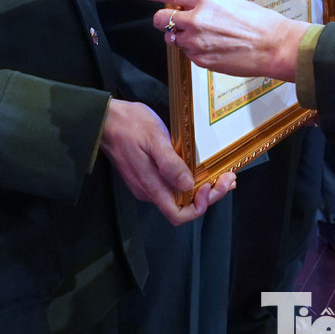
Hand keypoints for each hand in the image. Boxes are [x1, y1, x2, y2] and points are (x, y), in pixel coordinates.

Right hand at [99, 99, 233, 223]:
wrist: (105, 119)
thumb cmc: (130, 124)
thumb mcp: (154, 139)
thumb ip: (170, 164)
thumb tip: (188, 186)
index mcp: (150, 186)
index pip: (179, 215)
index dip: (200, 206)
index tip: (212, 185)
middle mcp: (149, 191)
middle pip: (183, 207)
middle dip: (209, 196)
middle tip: (229, 178)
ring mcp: (148, 184)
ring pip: (179, 197)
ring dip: (203, 189)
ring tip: (223, 174)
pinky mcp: (148, 175)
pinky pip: (172, 186)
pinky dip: (191, 181)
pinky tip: (202, 170)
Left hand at [138, 0, 306, 80]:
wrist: (273, 46)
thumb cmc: (258, 22)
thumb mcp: (230, 4)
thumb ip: (207, 6)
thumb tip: (191, 10)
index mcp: (205, 0)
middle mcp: (195, 20)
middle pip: (161, 20)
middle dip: (163, 20)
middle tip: (173, 22)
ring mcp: (195, 42)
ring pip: (173, 39)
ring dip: (180, 37)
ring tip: (203, 37)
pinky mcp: (200, 60)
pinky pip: (188, 54)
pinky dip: (195, 51)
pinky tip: (215, 49)